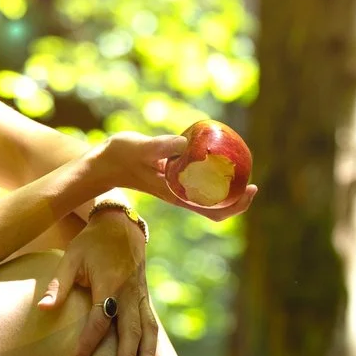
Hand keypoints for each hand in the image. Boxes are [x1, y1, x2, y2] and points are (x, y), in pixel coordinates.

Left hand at [38, 204, 157, 355]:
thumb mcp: (71, 257)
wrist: (121, 226)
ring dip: (147, 355)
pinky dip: (154, 347)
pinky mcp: (145, 300)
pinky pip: (152, 326)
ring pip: (147, 330)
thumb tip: (43, 309)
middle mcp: (129, 293)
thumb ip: (59, 284)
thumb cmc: (92, 243)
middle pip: (129, 329)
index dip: (87, 343)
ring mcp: (141, 297)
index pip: (99, 319)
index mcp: (110, 283)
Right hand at [92, 131, 255, 221]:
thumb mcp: (140, 148)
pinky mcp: (174, 179)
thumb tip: (187, 143)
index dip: (236, 205)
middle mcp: (180, 196)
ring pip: (210, 198)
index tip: (250, 189)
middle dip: (238, 198)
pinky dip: (213, 175)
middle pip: (217, 208)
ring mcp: (178, 189)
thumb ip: (161, 146)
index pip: (213, 211)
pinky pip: (200, 183)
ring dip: (227, 188)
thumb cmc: (120, 156)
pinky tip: (218, 158)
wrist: (103, 163)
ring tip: (240, 169)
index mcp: (177, 195)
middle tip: (251, 179)